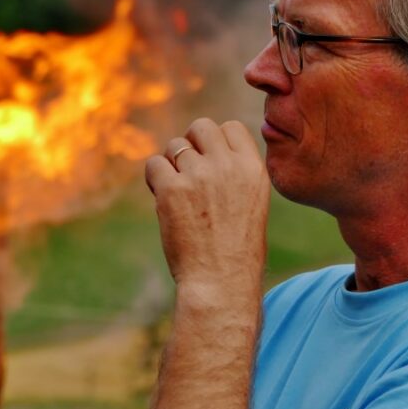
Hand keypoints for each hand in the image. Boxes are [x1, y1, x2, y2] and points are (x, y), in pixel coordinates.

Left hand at [145, 118, 269, 298]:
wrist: (221, 281)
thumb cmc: (237, 249)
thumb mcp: (252, 202)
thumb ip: (235, 171)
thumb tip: (205, 147)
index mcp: (253, 168)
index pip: (230, 127)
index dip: (217, 142)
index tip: (212, 164)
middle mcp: (227, 166)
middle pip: (201, 127)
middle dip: (191, 144)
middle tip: (189, 172)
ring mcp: (199, 175)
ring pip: (174, 145)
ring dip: (172, 164)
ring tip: (178, 193)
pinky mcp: (171, 189)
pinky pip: (154, 164)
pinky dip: (154, 178)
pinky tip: (163, 198)